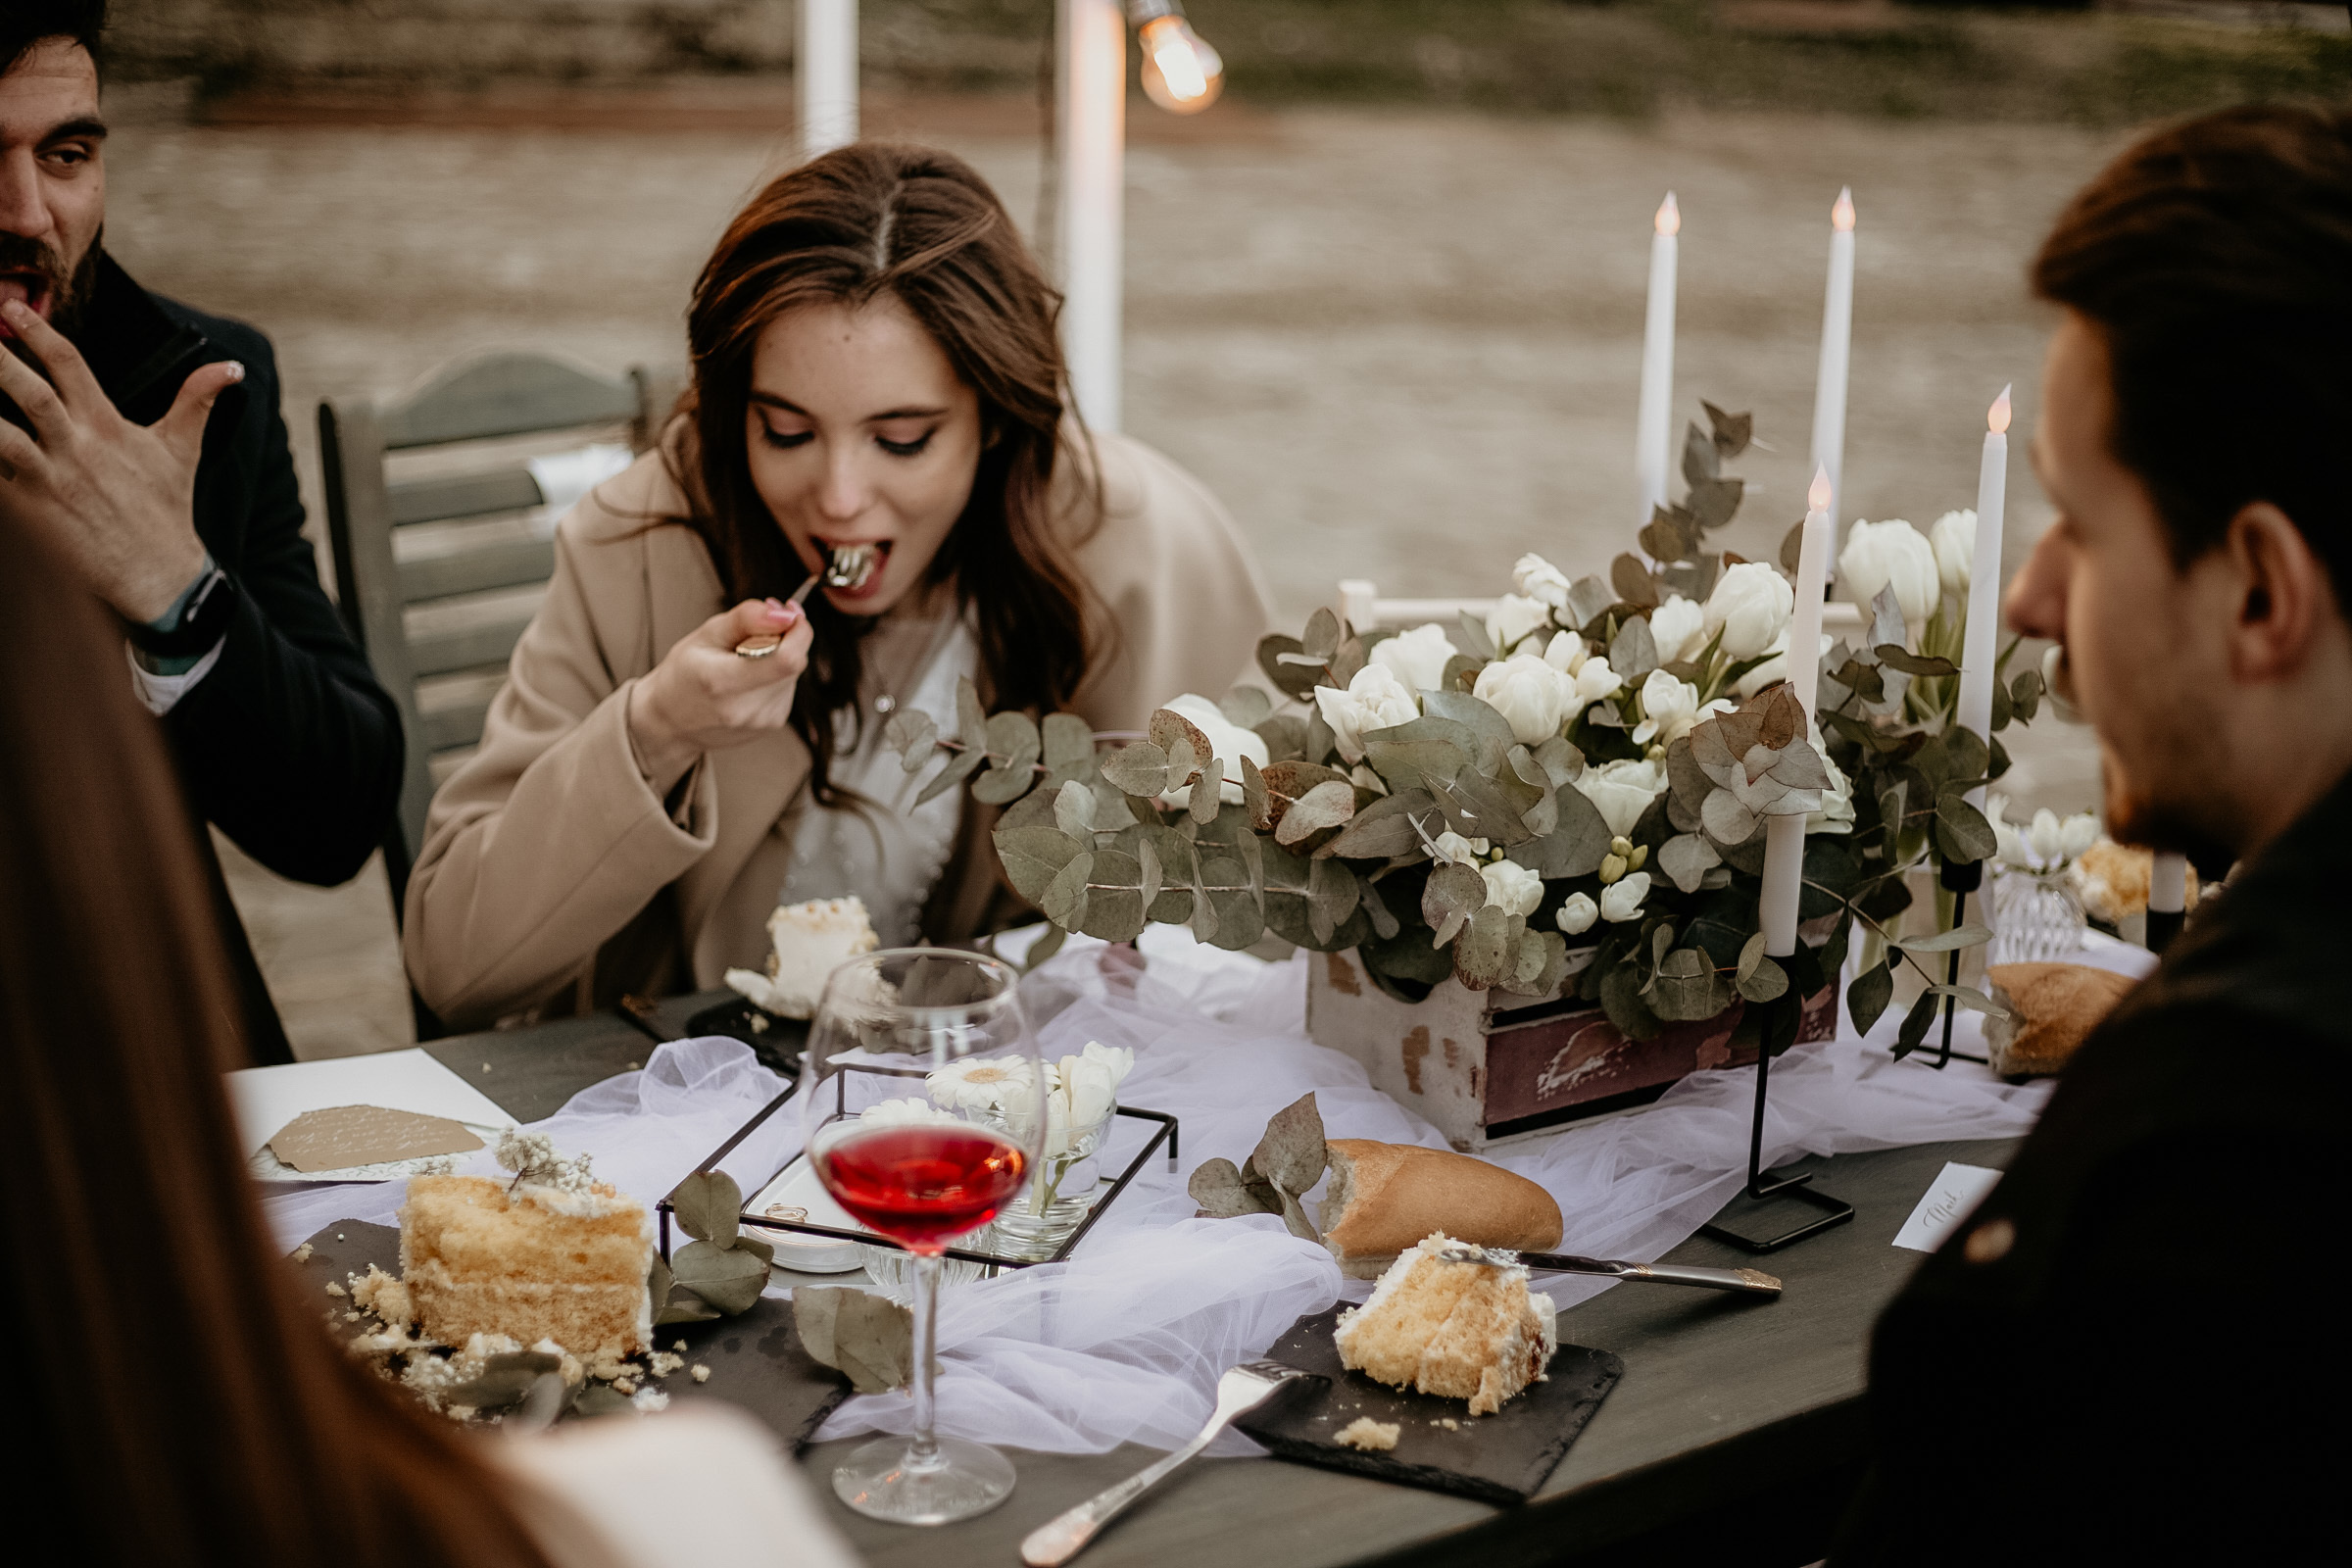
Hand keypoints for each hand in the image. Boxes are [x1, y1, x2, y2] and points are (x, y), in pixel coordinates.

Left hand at [0, 299, 243, 622]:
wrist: (157, 575)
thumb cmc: (165, 510)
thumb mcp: (182, 450)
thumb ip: (198, 400)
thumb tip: (231, 368)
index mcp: (108, 427)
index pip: (70, 365)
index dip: (38, 332)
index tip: (11, 308)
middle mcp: (78, 449)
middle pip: (28, 391)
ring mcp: (52, 481)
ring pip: (0, 435)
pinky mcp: (33, 512)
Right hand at [626, 597, 812, 791]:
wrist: (672, 722)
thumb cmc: (683, 675)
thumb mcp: (705, 635)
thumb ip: (747, 619)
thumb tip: (785, 614)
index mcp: (724, 682)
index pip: (787, 659)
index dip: (798, 631)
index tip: (787, 613)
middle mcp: (747, 708)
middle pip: (795, 661)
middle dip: (785, 638)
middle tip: (755, 632)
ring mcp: (762, 721)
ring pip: (794, 673)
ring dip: (779, 658)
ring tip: (743, 661)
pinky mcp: (773, 724)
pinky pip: (788, 687)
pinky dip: (775, 675)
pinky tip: (748, 679)